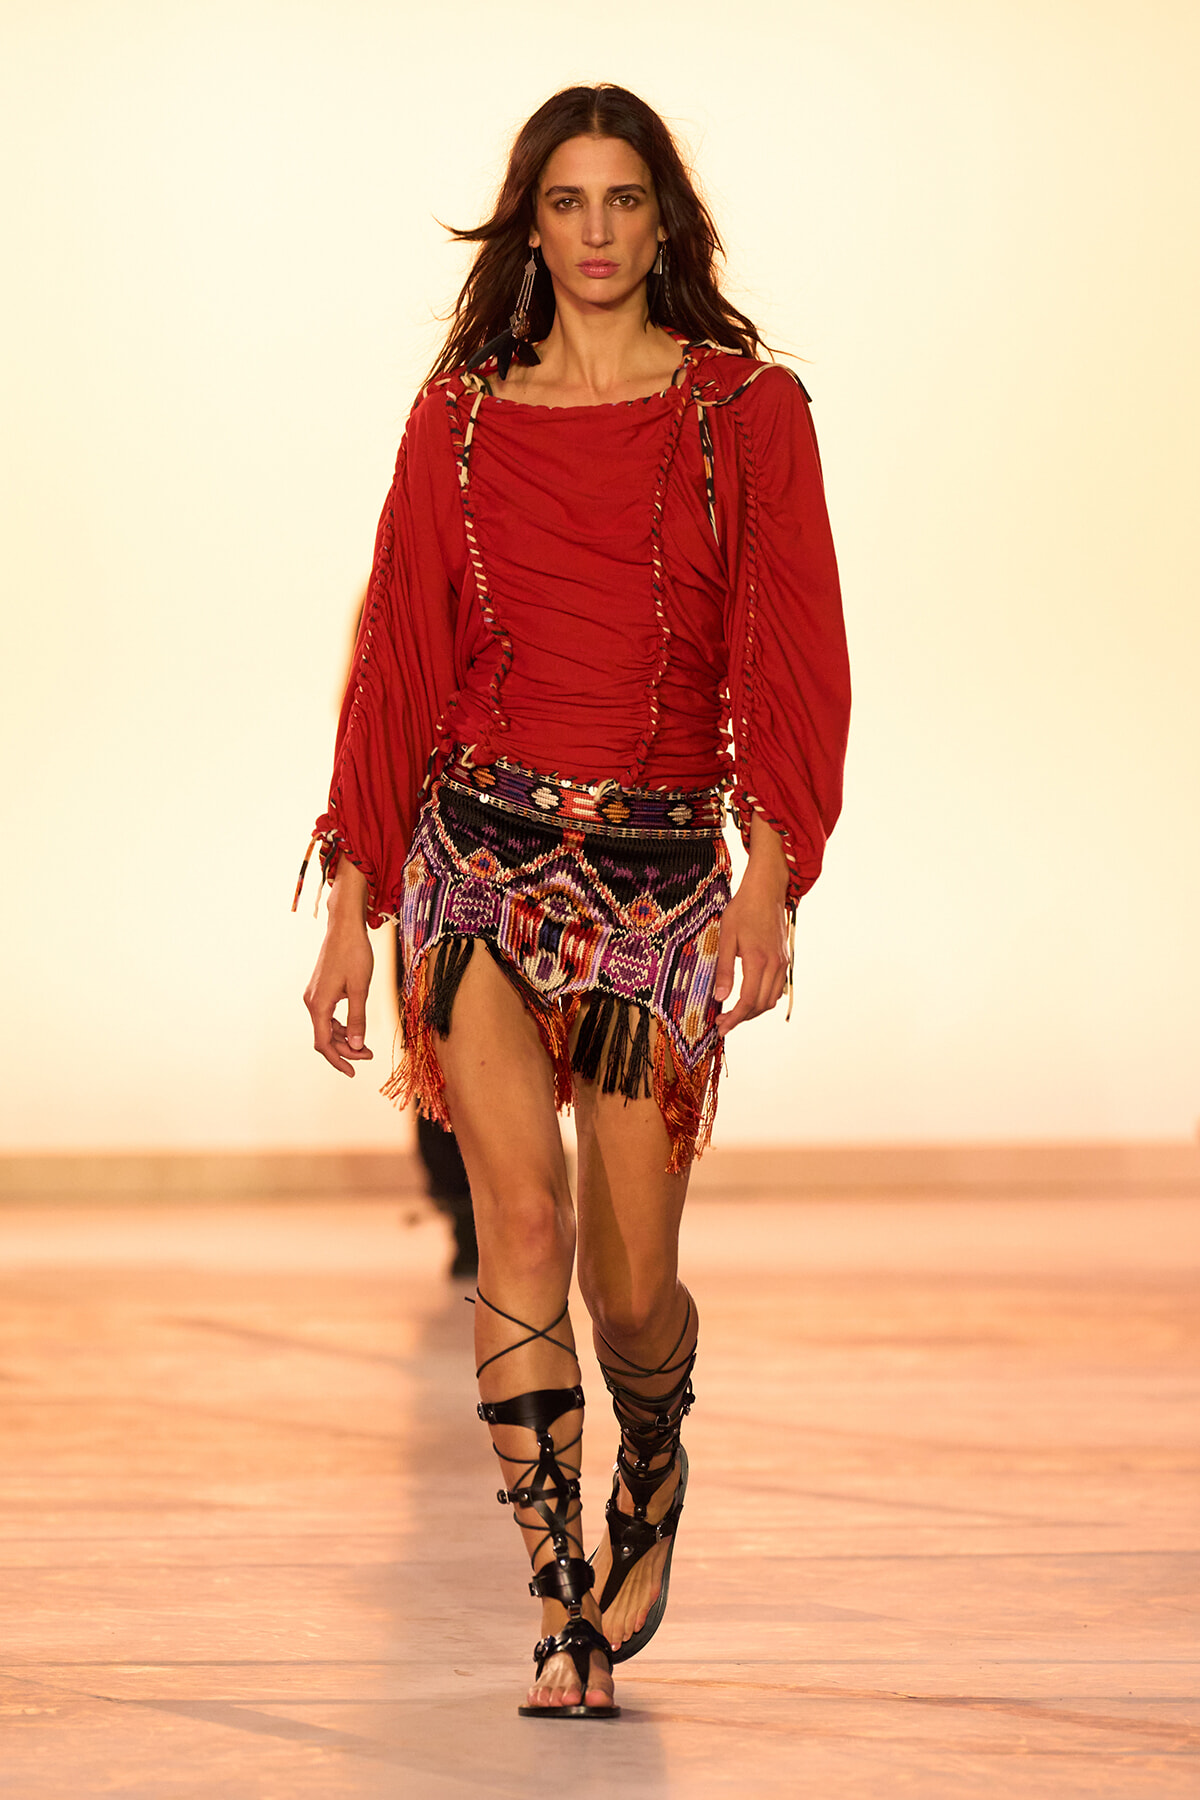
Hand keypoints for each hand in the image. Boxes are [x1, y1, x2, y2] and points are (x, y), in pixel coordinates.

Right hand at [303, 865, 374, 1075]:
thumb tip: (356, 1045)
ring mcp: (314, 995)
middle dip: (346, 1050)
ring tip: (366, 1045)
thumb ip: (357, 1018)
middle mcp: (312, 1002)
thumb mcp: (361, 989)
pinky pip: (327, 1015)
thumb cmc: (354, 955)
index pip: (324, 1044)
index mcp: (319, 1005)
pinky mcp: (320, 989)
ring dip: (344, 1038)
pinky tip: (355, 1027)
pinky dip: (340, 1025)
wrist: (345, 928)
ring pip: (326, 1027)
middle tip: (370, 1055)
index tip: (353, 1072)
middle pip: (325, 1037)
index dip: (338, 1060)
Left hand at [713, 815, 790, 1036]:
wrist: (767, 890)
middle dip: (742, 1018)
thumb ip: (724, 969)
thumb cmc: (743, 909)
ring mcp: (783, 963)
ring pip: (771, 999)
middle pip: (760, 1005)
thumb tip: (720, 997)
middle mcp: (775, 965)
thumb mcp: (726, 936)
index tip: (720, 1027)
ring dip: (753, 1010)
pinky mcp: (785, 959)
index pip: (747, 1001)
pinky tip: (749, 997)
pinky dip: (763, 998)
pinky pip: (777, 988)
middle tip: (722, 1022)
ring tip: (733, 1012)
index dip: (734, 1018)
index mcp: (758, 960)